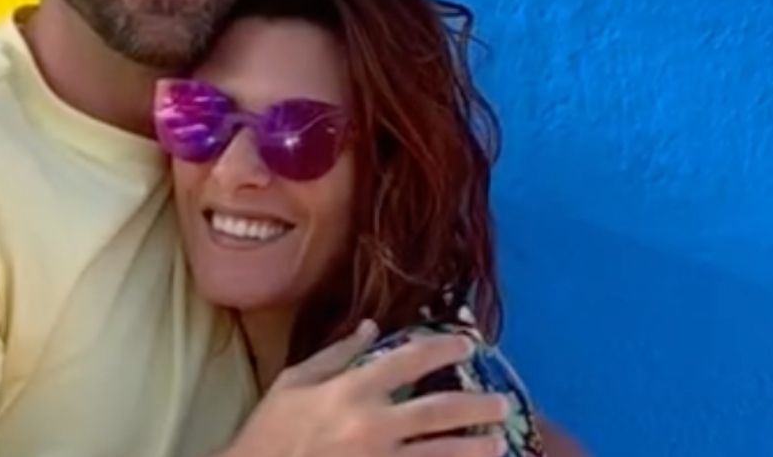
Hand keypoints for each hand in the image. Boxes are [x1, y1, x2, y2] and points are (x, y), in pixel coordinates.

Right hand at [220, 321, 510, 456]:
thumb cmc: (270, 430)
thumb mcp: (294, 382)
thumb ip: (337, 354)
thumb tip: (371, 327)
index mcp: (350, 390)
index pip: (409, 360)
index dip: (444, 347)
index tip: (469, 343)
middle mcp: (370, 424)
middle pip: (438, 411)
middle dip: (476, 405)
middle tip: (502, 403)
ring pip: (441, 454)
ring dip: (474, 448)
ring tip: (498, 443)